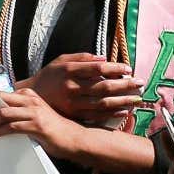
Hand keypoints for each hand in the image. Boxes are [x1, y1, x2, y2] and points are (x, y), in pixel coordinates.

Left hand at [0, 89, 83, 159]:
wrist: (74, 138)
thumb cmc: (55, 129)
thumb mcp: (36, 116)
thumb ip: (22, 113)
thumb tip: (1, 118)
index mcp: (31, 96)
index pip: (5, 95)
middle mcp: (32, 100)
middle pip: (2, 101)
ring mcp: (34, 112)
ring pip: (5, 113)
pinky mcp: (36, 125)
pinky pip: (13, 126)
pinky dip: (1, 131)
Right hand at [20, 53, 144, 122]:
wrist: (32, 96)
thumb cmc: (50, 75)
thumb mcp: (62, 60)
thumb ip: (83, 58)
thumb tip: (104, 58)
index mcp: (70, 71)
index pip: (97, 69)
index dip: (115, 68)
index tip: (128, 68)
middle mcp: (72, 87)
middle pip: (104, 87)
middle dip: (124, 85)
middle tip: (140, 83)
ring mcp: (73, 103)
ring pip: (103, 103)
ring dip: (122, 101)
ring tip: (137, 98)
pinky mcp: (74, 114)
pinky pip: (96, 115)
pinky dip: (112, 113)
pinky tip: (124, 110)